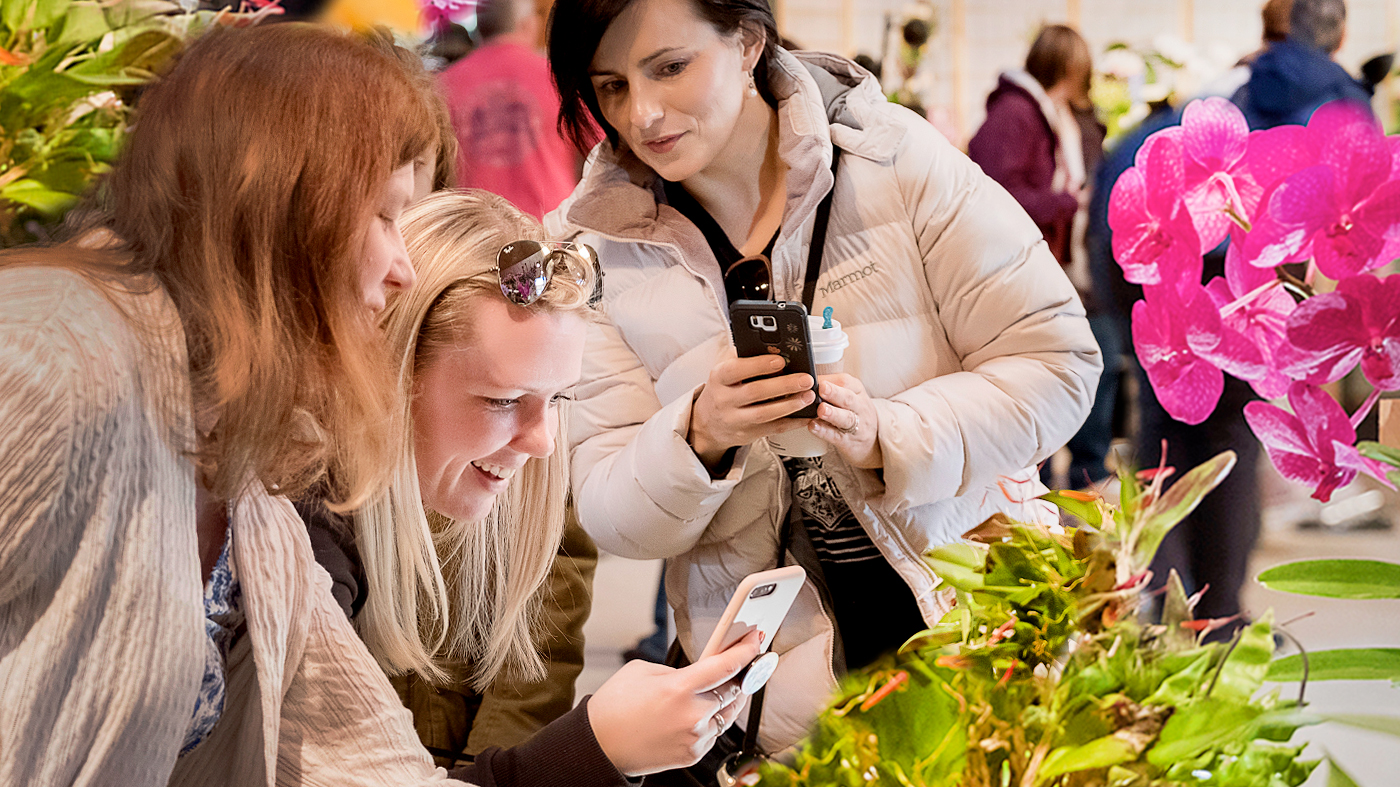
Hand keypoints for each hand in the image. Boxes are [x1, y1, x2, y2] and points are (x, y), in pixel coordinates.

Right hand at [588, 631, 761, 775]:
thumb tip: (697, 675)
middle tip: (743, 663)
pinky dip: (712, 721)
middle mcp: (692, 714)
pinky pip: (714, 733)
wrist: (600, 744)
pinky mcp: (693, 754)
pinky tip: (700, 713)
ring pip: (727, 714)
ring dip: (728, 699)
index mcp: (679, 688)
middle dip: (741, 675)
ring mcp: (695, 737)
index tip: (756, 640)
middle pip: (734, 690)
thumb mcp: (642, 671)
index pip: (726, 666)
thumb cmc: (615, 705)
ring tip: (722, 687)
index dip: (746, 651)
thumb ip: (676, 671)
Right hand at [689, 346, 815, 468]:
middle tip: (806, 379)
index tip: (780, 360)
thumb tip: (773, 345)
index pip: (735, 369)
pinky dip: (792, 422)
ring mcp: (735, 420)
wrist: (709, 423)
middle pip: (755, 392)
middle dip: (783, 385)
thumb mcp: (725, 370)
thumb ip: (744, 356)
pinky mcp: (747, 434)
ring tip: (809, 396)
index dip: (758, 365)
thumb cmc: (724, 389)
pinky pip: (773, 429)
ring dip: (790, 405)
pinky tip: (806, 415)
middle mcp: (724, 400)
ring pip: (764, 413)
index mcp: (719, 378)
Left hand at [809, 374, 882, 468]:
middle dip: (834, 393)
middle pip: (848, 398)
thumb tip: (806, 380)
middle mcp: (859, 407)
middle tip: (822, 388)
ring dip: (832, 413)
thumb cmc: (854, 412)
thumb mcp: (850, 395)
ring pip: (845, 418)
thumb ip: (832, 387)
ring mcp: (856, 425)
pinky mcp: (847, 441)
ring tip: (821, 410)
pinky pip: (836, 436)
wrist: (872, 439)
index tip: (815, 378)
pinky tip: (813, 426)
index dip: (830, 380)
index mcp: (857, 391)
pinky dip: (824, 431)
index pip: (846, 382)